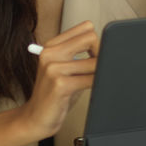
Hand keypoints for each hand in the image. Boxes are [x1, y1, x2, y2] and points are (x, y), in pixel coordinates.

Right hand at [20, 20, 99, 140]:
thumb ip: (81, 53)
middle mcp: (50, 53)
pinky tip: (90, 90)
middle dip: (101, 53)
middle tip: (97, 69)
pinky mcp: (60, 84)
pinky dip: (97, 84)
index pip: (86, 27)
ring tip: (90, 83)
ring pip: (95, 61)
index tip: (96, 56)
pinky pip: (91, 79)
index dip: (97, 41)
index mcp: (51, 46)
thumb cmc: (55, 93)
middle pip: (91, 38)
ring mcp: (53, 68)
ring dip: (98, 73)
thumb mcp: (66, 68)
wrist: (35, 118)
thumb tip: (111, 44)